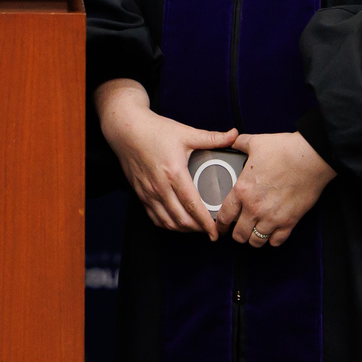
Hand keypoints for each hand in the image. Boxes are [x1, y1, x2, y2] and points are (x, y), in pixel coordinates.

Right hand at [95, 78, 238, 236]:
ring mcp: (149, 193)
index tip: (216, 231)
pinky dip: (168, 224)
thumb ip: (212, 138)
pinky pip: (155, 217)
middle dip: (198, 229)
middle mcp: (160, 187)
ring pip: (168, 222)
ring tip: (197, 227)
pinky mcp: (141, 194)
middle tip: (212, 229)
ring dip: (184, 229)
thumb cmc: (154, 131)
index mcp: (174, 173)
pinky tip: (177, 222)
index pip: (193, 206)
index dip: (206, 222)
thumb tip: (234, 135)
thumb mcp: (186, 133)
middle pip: (181, 219)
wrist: (126, 130)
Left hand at [214, 130, 335, 250]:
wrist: (311, 157)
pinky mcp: (290, 221)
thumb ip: (240, 143)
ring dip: (253, 239)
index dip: (220, 224)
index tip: (221, 227)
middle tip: (238, 231)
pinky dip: (273, 240)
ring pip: (256, 241)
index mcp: (242, 190)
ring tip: (254, 233)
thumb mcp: (256, 142)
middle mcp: (254, 208)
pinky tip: (272, 233)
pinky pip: (277, 241)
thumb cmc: (285, 149)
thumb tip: (233, 139)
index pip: (224, 216)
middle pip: (238, 234)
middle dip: (236, 234)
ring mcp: (272, 217)